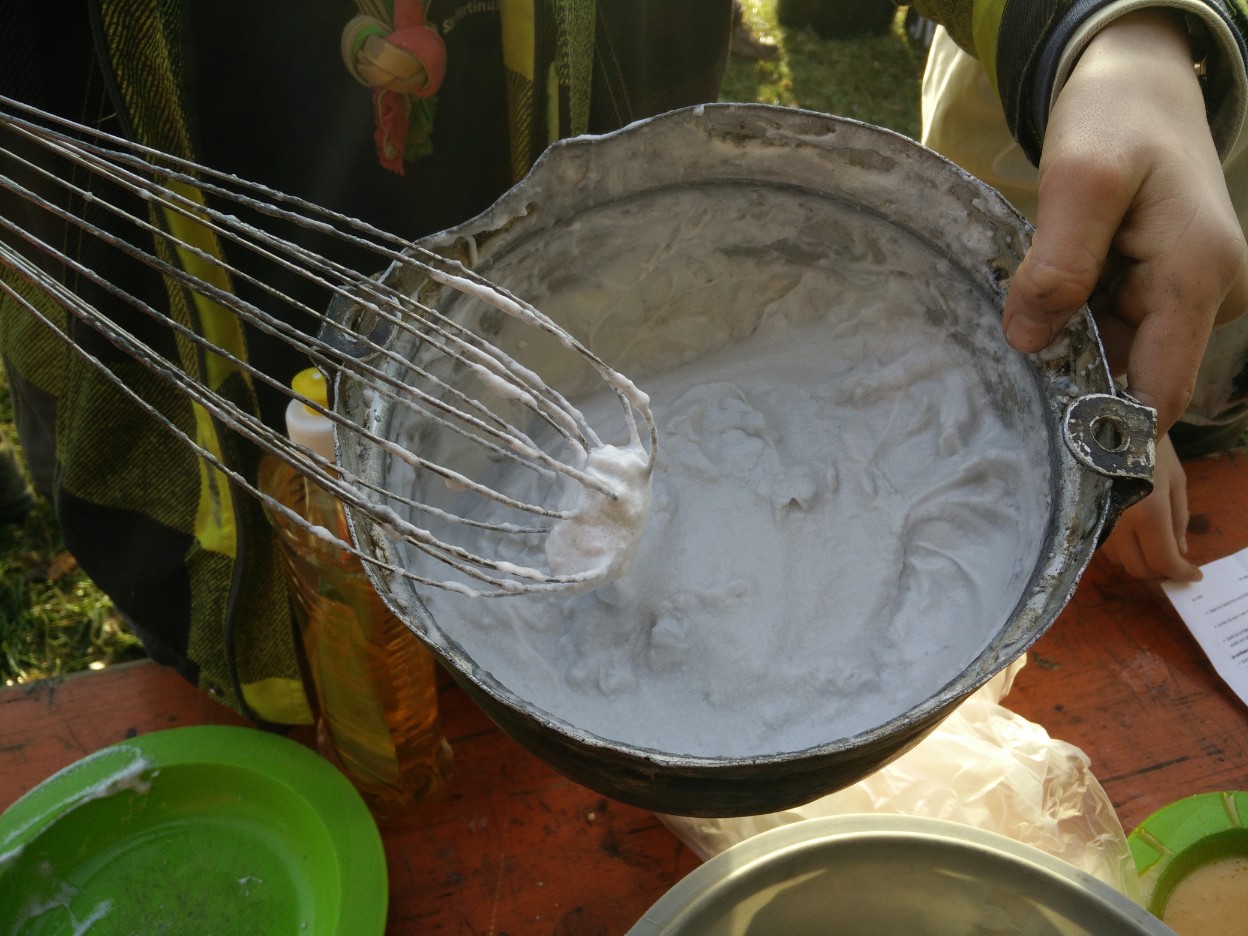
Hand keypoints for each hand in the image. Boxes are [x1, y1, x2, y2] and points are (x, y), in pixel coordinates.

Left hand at [1002, 9, 1247, 433]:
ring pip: (1125, 358)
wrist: (1140, 83)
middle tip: (1011, 396)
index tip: (1047, 447)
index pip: (1160, 391)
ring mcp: (1191, 294)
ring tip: (1021, 346)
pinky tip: (1041, 322)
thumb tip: (1029, 341)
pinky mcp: (1167, 290)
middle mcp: (1209, 295)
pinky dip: (1079, 333)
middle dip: (1079, 390)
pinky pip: (1120, 332)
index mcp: (1198, 275)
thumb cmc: (1114, 117)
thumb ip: (1058, 263)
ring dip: (1074, 359)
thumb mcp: (1078, 177)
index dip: (1108, 429)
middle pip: (1140, 379)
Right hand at [1101, 432, 1200, 580]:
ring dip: (1139, 560)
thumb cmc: (1151, 450)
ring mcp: (1098, 520)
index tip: (1193, 574)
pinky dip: (1122, 549)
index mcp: (1148, 513)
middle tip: (1174, 562)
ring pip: (1118, 560)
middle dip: (1160, 571)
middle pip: (1138, 567)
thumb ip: (1179, 521)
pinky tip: (1133, 536)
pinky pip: (1104, 546)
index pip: (1163, 560)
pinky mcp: (1085, 517)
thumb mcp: (1176, 483)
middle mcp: (1119, 522)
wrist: (1112, 426)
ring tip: (1153, 547)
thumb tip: (1179, 552)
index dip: (1181, 572)